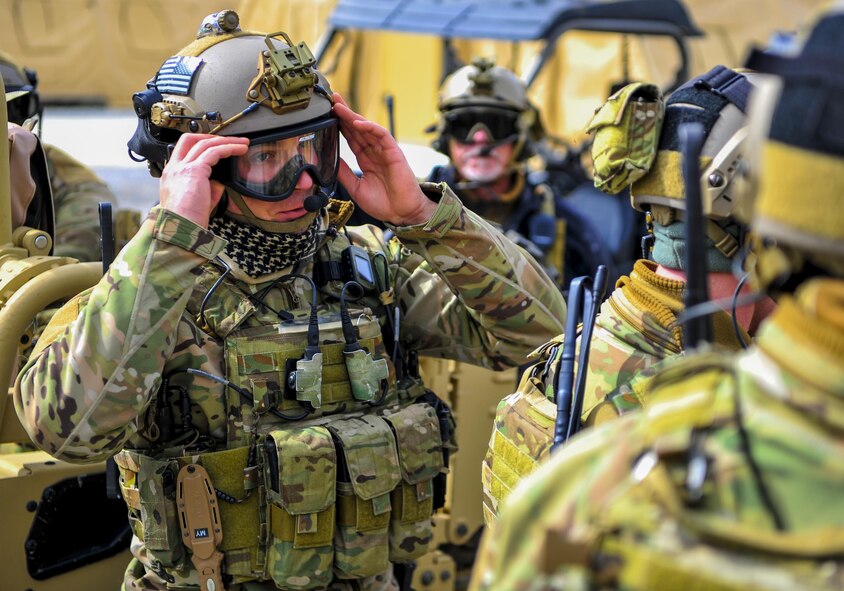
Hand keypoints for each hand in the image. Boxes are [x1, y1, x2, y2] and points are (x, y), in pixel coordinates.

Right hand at [159, 133, 249, 227]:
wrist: (179, 230)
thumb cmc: (187, 222)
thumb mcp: (199, 202)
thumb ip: (208, 189)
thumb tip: (220, 183)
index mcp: (172, 175)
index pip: (183, 150)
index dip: (200, 144)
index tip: (217, 146)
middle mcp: (174, 168)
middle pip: (190, 139)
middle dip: (211, 136)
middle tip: (230, 139)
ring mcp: (182, 167)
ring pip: (204, 143)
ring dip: (226, 141)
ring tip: (242, 143)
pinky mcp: (194, 171)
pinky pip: (214, 152)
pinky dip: (229, 148)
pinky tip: (240, 149)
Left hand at [334, 94, 436, 225]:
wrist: (402, 214)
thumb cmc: (383, 203)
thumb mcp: (355, 187)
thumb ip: (344, 172)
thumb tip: (328, 159)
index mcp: (366, 159)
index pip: (351, 138)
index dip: (339, 126)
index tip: (327, 115)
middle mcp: (374, 152)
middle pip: (357, 128)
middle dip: (344, 114)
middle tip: (330, 100)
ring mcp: (384, 150)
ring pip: (367, 128)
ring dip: (353, 116)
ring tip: (339, 106)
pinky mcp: (394, 152)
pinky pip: (382, 135)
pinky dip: (370, 127)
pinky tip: (357, 122)